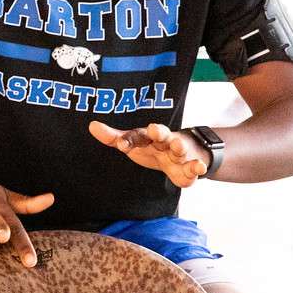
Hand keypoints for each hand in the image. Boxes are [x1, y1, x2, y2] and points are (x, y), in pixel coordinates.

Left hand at [89, 121, 208, 187]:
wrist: (183, 152)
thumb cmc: (152, 147)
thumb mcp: (133, 143)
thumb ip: (114, 138)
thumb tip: (92, 125)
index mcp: (148, 136)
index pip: (136, 135)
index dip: (128, 139)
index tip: (120, 144)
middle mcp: (164, 140)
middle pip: (161, 134)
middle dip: (158, 132)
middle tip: (153, 129)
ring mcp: (179, 152)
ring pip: (179, 148)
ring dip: (178, 146)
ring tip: (178, 146)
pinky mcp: (190, 167)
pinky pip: (194, 166)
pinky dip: (197, 166)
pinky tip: (200, 167)